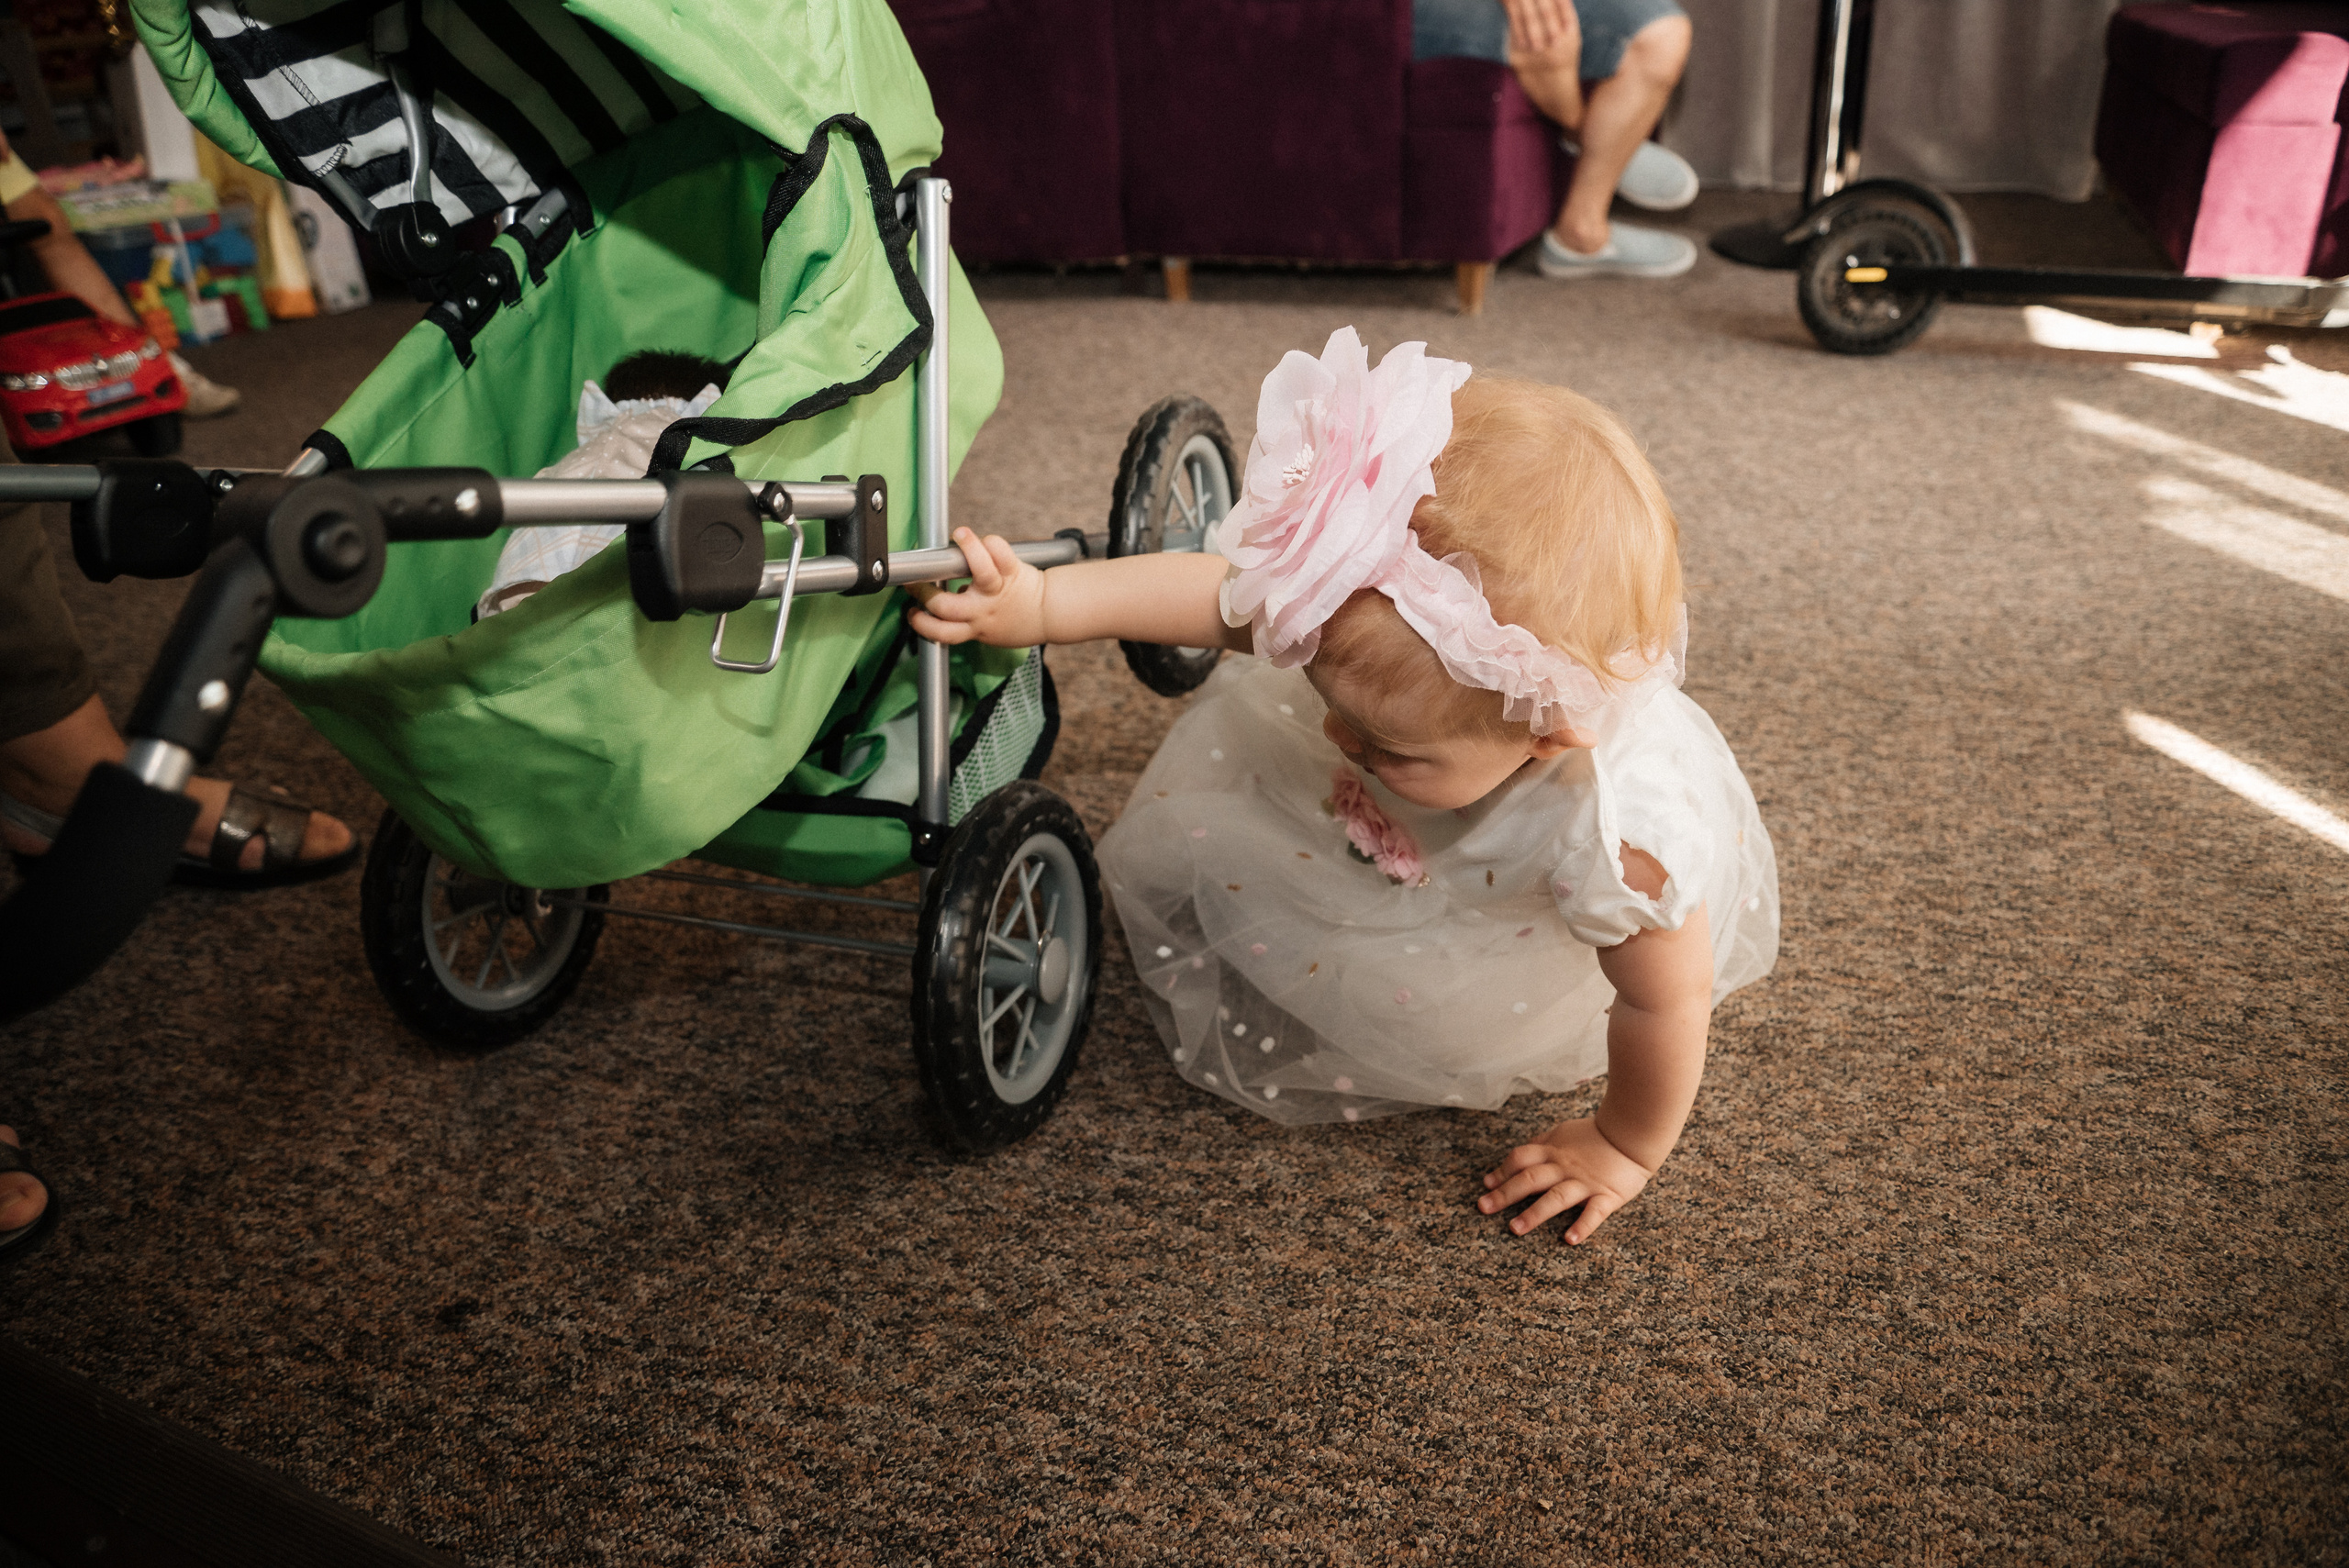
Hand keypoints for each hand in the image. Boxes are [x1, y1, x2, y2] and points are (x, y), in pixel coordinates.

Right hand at [905, 527, 1047, 646]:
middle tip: (916, 580)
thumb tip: (934, 602)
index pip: (941, 632)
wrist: (1048, 615)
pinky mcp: (1013, 573)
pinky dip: (992, 542)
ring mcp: (998, 591)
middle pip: (946, 606)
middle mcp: (983, 611)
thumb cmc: (1012, 619)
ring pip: (980, 571)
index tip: (912, 610)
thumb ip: (962, 620)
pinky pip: (1002, 554)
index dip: (921, 623)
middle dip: (924, 591)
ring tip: (959, 535)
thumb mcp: (984, 629)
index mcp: (974, 628)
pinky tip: (984, 538)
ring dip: (968, 549)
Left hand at [1478, 1115, 1651, 1244]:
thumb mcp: (1562, 1133)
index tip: (1486, 1185)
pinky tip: (1570, 1240)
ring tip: (1515, 1228)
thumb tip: (1516, 1157)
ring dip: (1534, 1213)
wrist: (1633, 1133)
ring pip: (1556, 1198)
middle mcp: (1565, 1167)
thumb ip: (1541, 1145)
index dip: (1502, 1171)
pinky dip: (1583, 1226)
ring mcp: (1585, 1183)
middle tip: (1484, 1208)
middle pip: (1530, 1179)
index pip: (1521, 1159)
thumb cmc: (1596, 1136)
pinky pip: (1594, 1213)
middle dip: (1505, 1194)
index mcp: (1553, 1151)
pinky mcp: (1607, 1196)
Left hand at [1501, 0, 1578, 57]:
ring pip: (1526, 22)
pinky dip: (1510, 16)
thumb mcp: (1572, 37)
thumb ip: (1564, 14)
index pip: (1563, 8)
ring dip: (1520, 2)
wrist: (1553, 92)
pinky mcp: (1518, 59)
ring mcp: (1536, 54)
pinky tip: (1508, 2)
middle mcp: (1555, 46)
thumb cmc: (1563, 56)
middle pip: (1544, 13)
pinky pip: (1513, 33)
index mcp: (1571, 37)